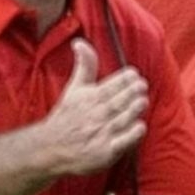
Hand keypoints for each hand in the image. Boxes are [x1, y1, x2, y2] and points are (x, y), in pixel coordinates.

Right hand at [44, 39, 147, 175]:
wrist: (52, 147)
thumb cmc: (67, 116)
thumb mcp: (73, 89)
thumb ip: (84, 66)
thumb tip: (80, 42)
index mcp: (89, 98)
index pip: (108, 86)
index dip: (123, 79)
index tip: (133, 74)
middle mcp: (95, 115)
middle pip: (116, 101)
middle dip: (130, 92)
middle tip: (142, 85)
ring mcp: (100, 134)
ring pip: (121, 119)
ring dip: (133, 109)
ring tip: (142, 100)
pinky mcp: (105, 152)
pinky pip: (121, 142)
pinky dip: (131, 134)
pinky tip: (140, 126)